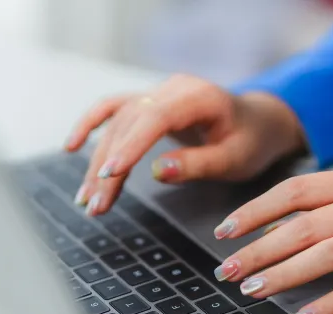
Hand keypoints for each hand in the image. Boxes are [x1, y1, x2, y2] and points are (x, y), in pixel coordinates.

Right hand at [65, 74, 305, 215]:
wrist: (260, 121)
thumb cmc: (252, 141)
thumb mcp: (235, 159)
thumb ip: (198, 165)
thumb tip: (157, 172)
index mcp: (199, 97)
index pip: (154, 118)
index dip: (130, 146)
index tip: (110, 175)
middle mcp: (173, 89)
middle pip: (129, 124)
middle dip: (108, 167)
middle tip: (95, 205)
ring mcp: (158, 93)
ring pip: (117, 124)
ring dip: (98, 162)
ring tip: (88, 201)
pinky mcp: (149, 103)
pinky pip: (114, 109)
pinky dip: (92, 125)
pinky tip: (72, 147)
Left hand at [211, 169, 332, 313]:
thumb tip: (278, 229)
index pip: (296, 190)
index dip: (256, 210)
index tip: (226, 230)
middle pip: (303, 226)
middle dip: (257, 250)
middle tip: (227, 270)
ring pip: (326, 254)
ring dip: (283, 274)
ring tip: (253, 290)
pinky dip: (331, 302)